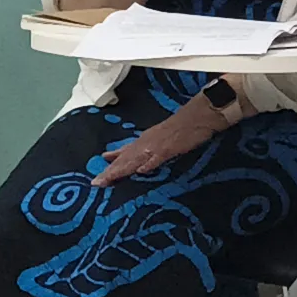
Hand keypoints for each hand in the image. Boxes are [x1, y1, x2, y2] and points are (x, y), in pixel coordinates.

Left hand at [92, 97, 224, 185]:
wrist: (201, 114)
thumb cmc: (186, 125)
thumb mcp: (165, 136)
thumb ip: (153, 147)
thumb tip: (144, 163)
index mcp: (147, 140)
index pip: (125, 153)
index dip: (112, 162)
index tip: (99, 174)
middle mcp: (147, 142)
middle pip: (125, 159)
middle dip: (110, 172)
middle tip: (96, 183)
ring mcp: (157, 145)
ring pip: (135, 159)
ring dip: (120, 170)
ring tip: (108, 180)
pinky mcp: (170, 147)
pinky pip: (158, 157)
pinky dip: (149, 164)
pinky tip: (141, 171)